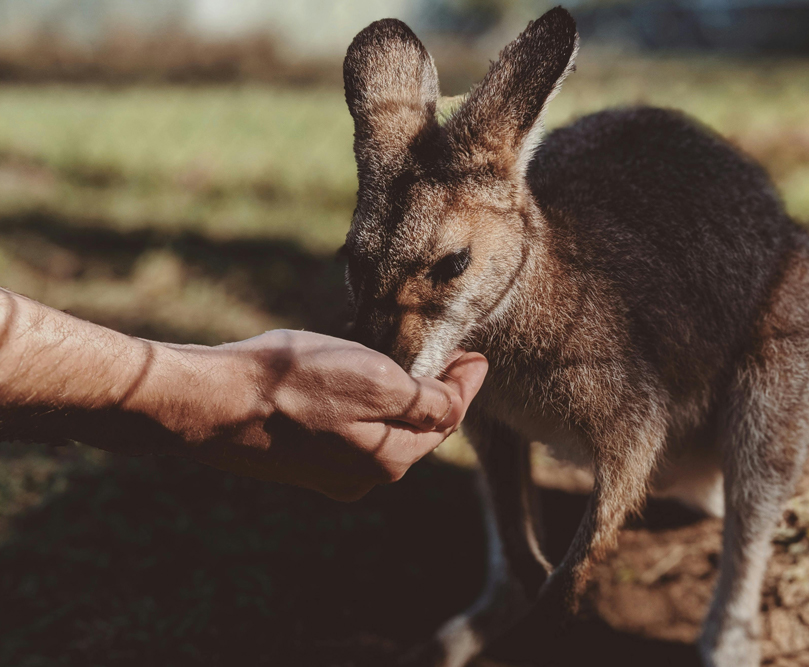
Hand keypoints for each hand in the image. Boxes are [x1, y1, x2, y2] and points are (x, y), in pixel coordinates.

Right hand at [150, 331, 487, 500]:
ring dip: (395, 398)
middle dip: (432, 393)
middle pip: (415, 429)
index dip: (466, 382)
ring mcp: (328, 472)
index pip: (447, 419)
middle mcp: (364, 476)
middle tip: (444, 355)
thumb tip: (465, 393)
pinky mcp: (299, 459)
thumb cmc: (295, 384)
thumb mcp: (378, 383)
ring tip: (401, 363)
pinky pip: (346, 429)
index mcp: (391, 461)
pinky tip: (350, 382)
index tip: (477, 354)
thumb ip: (430, 399)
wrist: (210, 401)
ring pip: (380, 430)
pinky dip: (360, 404)